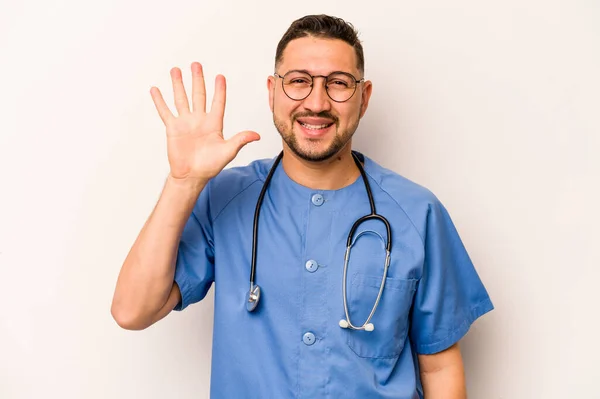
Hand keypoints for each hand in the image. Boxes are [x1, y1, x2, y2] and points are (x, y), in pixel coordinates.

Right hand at [150, 62, 259, 182]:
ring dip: (178, 84)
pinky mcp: (172, 128)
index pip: (217, 102)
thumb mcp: (228, 152)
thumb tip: (257, 135)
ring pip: (181, 99)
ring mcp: (185, 123)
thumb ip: (240, 140)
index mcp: (214, 124)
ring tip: (176, 70)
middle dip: (197, 79)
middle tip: (196, 64)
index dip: (219, 90)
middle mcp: (199, 120)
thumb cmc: (210, 166)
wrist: (191, 176)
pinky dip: (160, 101)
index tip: (220, 76)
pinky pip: (165, 111)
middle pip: (198, 95)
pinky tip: (155, 90)